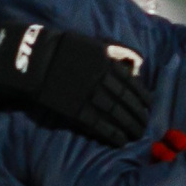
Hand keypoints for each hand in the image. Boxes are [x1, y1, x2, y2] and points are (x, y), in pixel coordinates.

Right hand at [0, 23, 151, 146]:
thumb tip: (131, 66)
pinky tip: (120, 140)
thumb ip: (112, 55)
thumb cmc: (63, 50)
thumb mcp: (92, 45)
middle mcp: (101, 80)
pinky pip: (98, 124)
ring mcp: (88, 96)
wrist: (35, 60)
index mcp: (105, 64)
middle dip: (138, 115)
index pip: (131, 84)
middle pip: (125, 101)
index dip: (143, 97)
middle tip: (145, 125)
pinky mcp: (76, 110)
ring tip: (137, 135)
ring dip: (129, 125)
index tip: (150, 106)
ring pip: (115, 113)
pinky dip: (111, 133)